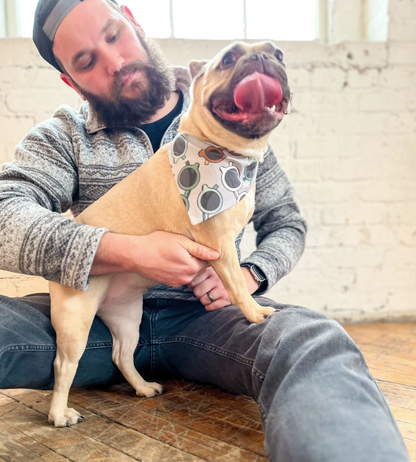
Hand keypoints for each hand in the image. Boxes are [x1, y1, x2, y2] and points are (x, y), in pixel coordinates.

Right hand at [91, 231, 218, 287]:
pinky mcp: (169, 284)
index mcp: (192, 267)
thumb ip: (200, 249)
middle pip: (199, 268)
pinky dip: (178, 270)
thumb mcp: (181, 241)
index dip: (202, 253)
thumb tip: (216, 255)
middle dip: (195, 259)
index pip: (207, 262)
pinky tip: (169, 261)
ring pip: (189, 273)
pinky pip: (180, 277)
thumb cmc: (156, 244)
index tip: (194, 246)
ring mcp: (177, 282)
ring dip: (186, 265)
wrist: (135, 254)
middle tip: (183, 248)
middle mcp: (187, 278)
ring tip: (174, 254)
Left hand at [188, 266, 259, 310]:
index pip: (195, 280)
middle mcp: (216, 280)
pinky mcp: (227, 299)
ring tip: (205, 298)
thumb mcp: (213, 271)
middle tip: (200, 293)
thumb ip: (201, 276)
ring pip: (204, 299)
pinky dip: (209, 307)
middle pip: (198, 291)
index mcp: (212, 272)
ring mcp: (222, 290)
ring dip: (203, 301)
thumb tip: (188, 285)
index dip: (193, 285)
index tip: (195, 286)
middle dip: (198, 294)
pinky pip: (213, 306)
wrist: (243, 279)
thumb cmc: (223, 276)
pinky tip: (209, 304)